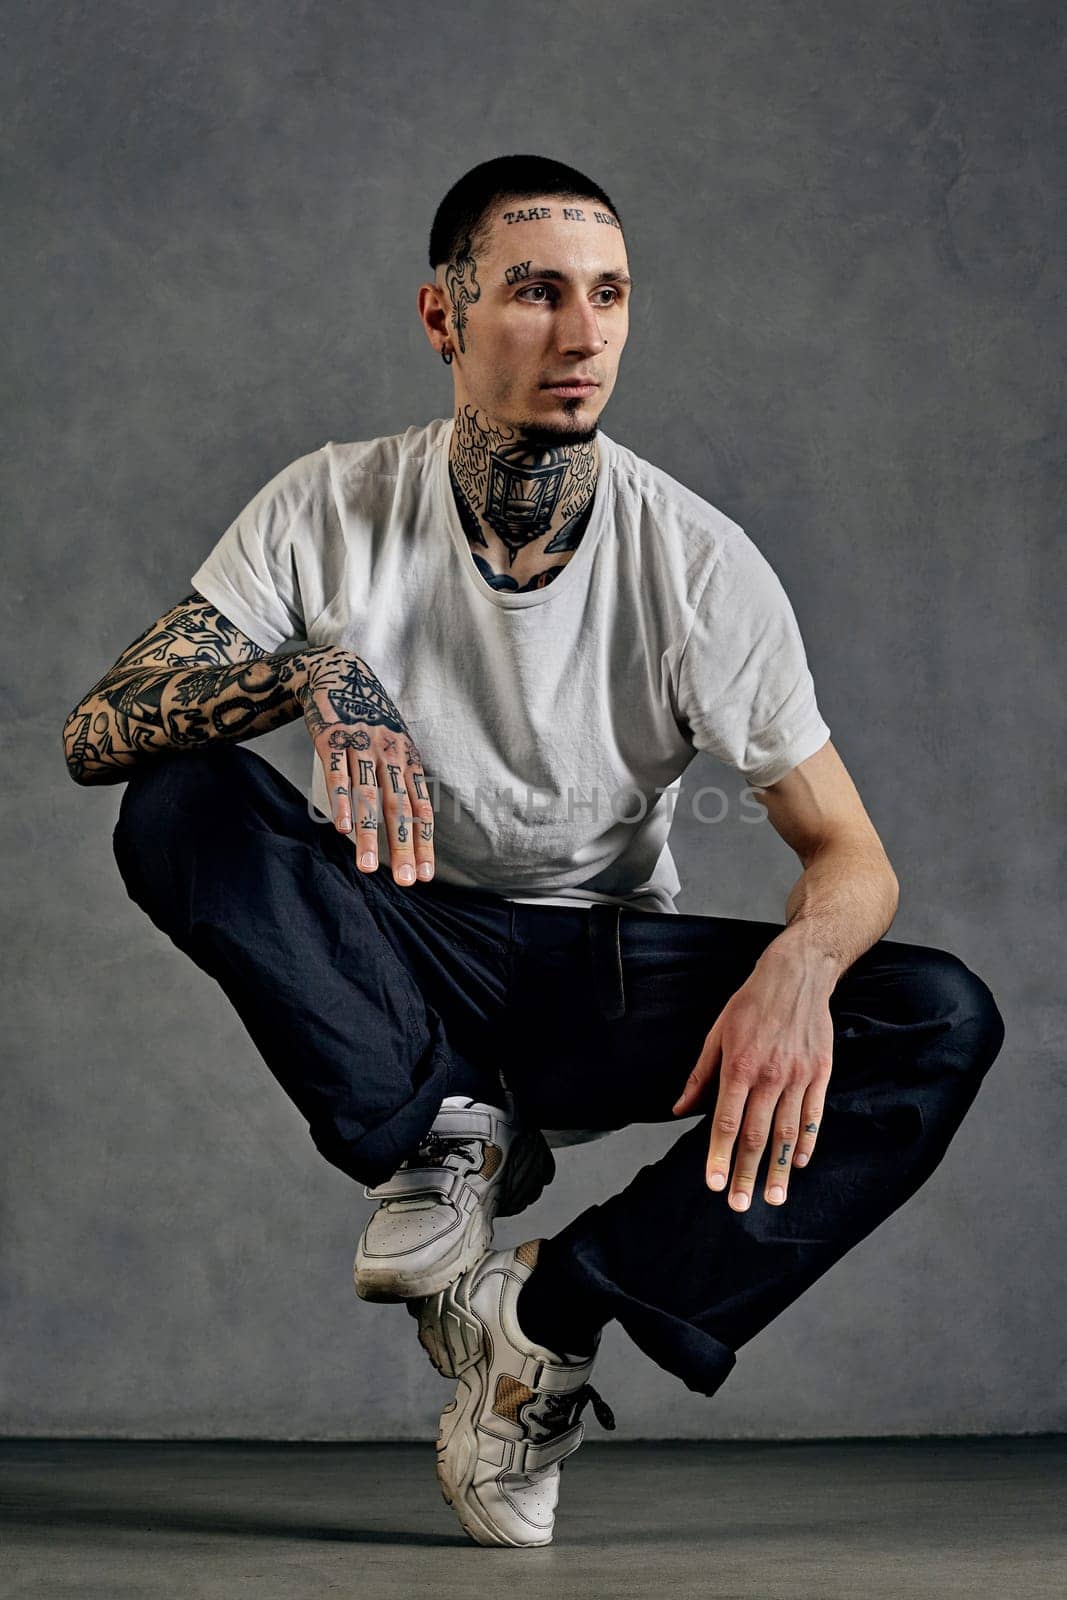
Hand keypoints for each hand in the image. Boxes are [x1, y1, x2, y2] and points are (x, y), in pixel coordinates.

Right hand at [295, 648, 433, 887]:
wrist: (337, 672)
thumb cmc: (366, 716)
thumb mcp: (392, 742)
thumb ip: (397, 776)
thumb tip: (405, 820)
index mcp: (406, 759)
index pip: (420, 807)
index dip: (424, 841)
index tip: (425, 874)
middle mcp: (389, 753)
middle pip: (399, 807)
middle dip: (403, 847)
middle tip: (405, 881)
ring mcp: (361, 745)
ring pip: (369, 795)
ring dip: (369, 834)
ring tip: (366, 867)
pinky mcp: (332, 737)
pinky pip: (338, 774)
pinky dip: (342, 801)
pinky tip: (343, 828)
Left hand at [670, 954, 834, 1208]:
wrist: (796, 975)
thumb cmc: (750, 1004)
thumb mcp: (716, 1034)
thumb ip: (699, 1076)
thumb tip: (679, 1109)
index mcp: (739, 1066)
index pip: (725, 1121)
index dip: (717, 1155)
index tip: (711, 1184)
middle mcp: (770, 1075)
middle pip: (756, 1135)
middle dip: (745, 1173)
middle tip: (739, 1205)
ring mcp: (798, 1076)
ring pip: (786, 1132)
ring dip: (779, 1169)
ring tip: (773, 1198)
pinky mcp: (820, 1073)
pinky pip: (813, 1115)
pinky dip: (806, 1141)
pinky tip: (799, 1162)